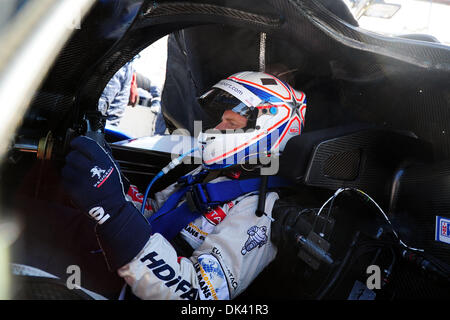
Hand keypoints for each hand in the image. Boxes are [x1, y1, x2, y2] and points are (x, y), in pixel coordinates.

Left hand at [62, 136, 151, 269]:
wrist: (110, 207)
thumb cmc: (112, 188)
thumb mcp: (113, 167)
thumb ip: (101, 155)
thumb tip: (89, 145)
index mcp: (102, 161)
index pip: (84, 143)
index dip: (78, 142)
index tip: (76, 144)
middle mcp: (90, 168)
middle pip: (72, 155)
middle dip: (74, 157)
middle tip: (79, 162)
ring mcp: (80, 179)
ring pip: (66, 167)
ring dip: (70, 168)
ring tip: (79, 174)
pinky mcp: (72, 189)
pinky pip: (64, 179)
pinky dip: (68, 179)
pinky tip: (77, 182)